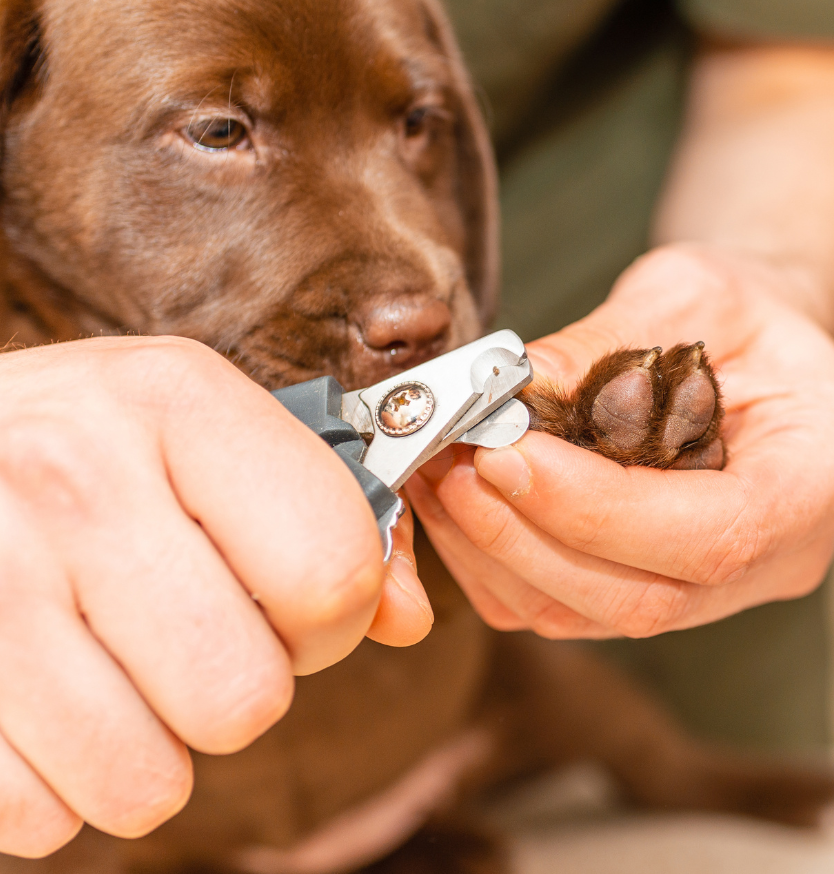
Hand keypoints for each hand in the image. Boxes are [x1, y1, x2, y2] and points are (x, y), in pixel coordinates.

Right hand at [0, 336, 430, 857]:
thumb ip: (330, 518)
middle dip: (246, 686)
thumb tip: (407, 618)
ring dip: (154, 747)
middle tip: (202, 637)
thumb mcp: (207, 430)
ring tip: (124, 668)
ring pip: (148, 781)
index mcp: (178, 400)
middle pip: (248, 695)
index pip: (331, 570)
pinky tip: (50, 696)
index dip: (336, 615)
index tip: (297, 606)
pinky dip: (62, 782)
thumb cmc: (91, 441)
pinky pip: (42, 818)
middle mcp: (77, 476)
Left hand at [406, 244, 833, 638]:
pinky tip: (457, 501)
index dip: (602, 511)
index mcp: (825, 473)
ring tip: (441, 474)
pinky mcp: (655, 588)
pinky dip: (497, 563)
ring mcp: (718, 588)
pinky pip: (565, 608)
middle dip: (532, 537)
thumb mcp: (690, 290)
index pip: (715, 535)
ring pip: (592, 616)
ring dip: (499, 553)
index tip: (509, 454)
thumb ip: (609, 343)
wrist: (751, 342)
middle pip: (647, 598)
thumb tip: (510, 390)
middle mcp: (780, 554)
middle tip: (456, 465)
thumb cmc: (739, 310)